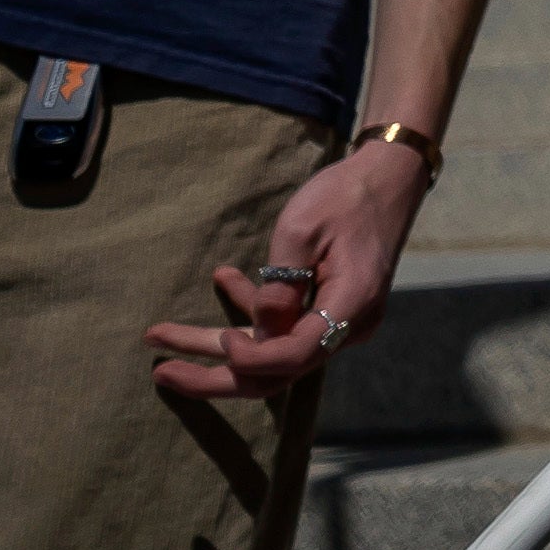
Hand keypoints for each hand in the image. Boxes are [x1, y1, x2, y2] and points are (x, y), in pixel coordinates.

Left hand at [146, 133, 426, 396]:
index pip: (292, 357)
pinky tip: (223, 279)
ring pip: (272, 351)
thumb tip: (254, 334)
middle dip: (215, 376)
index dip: (249, 358)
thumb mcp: (302, 231)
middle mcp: (349, 325)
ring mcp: (339, 321)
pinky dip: (249, 313)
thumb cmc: (345, 195)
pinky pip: (284, 327)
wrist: (389, 173)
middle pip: (276, 372)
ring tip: (159, 333)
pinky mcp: (329, 308)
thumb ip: (277, 287)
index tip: (219, 339)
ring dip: (217, 344)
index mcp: (351, 306)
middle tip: (161, 373)